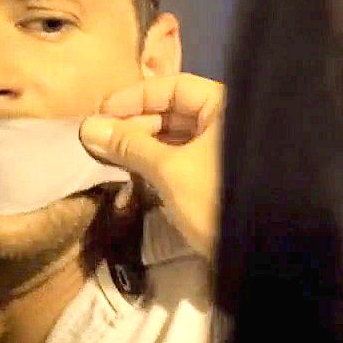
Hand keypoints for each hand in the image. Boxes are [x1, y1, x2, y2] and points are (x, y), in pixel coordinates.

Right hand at [79, 73, 222, 258]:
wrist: (254, 255)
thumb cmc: (215, 200)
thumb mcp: (169, 170)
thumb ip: (129, 145)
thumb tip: (88, 127)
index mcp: (225, 107)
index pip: (174, 86)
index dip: (135, 97)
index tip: (101, 112)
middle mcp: (227, 122)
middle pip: (175, 111)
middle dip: (135, 123)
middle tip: (99, 138)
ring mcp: (223, 151)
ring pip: (177, 137)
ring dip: (142, 144)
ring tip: (108, 155)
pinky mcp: (216, 177)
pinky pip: (182, 158)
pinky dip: (156, 162)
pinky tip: (130, 170)